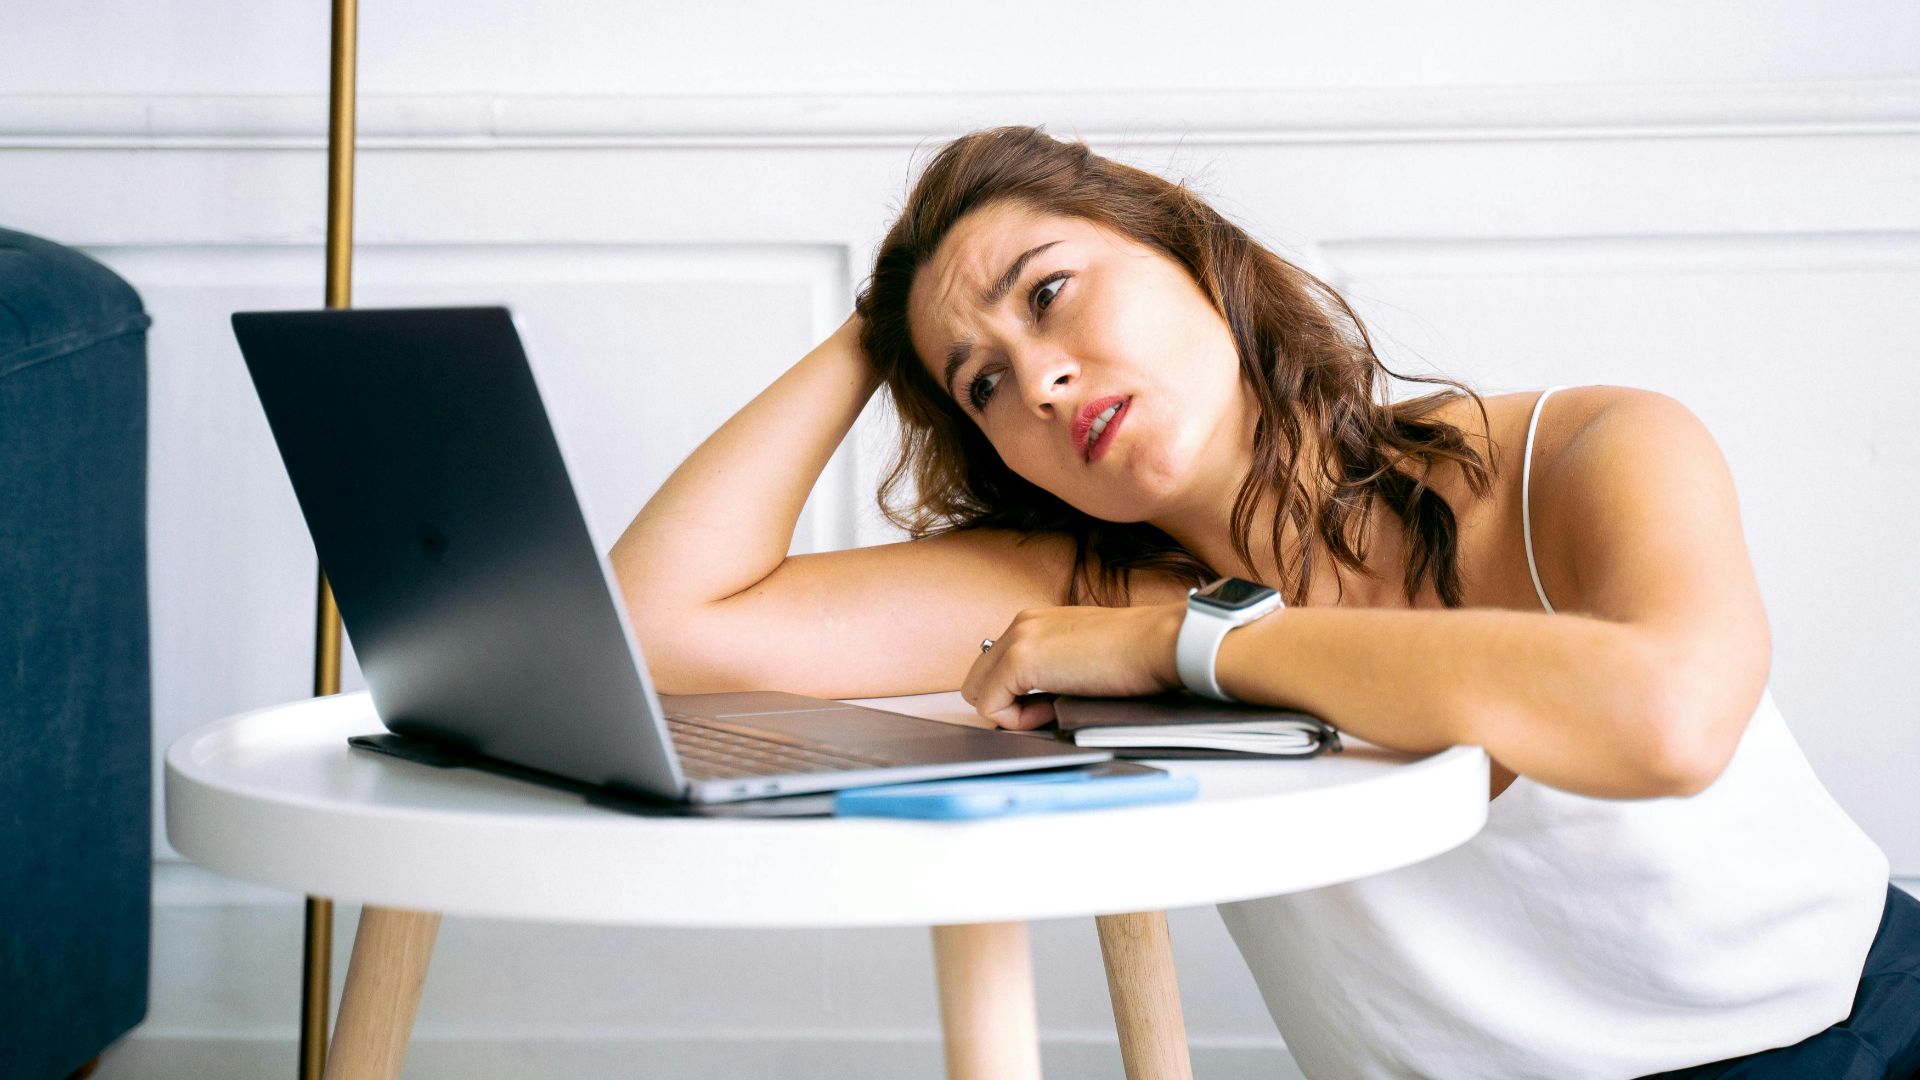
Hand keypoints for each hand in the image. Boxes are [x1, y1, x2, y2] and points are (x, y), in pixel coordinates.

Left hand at [963, 603, 1185, 729]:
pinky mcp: (1019, 661)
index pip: (996, 666)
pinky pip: (990, 706)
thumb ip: (1055, 669)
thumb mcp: (1084, 656)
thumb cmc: (1138, 654)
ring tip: (1055, 709)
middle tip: (1050, 711)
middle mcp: (1021, 624)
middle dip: (1007, 703)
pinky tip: (1054, 711)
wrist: (1159, 642)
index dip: (1018, 695)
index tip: (1053, 704)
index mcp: (1036, 621)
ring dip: (1012, 711)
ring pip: (978, 691)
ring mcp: (1017, 640)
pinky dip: (1017, 720)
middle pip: (979, 678)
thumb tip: (1037, 703)